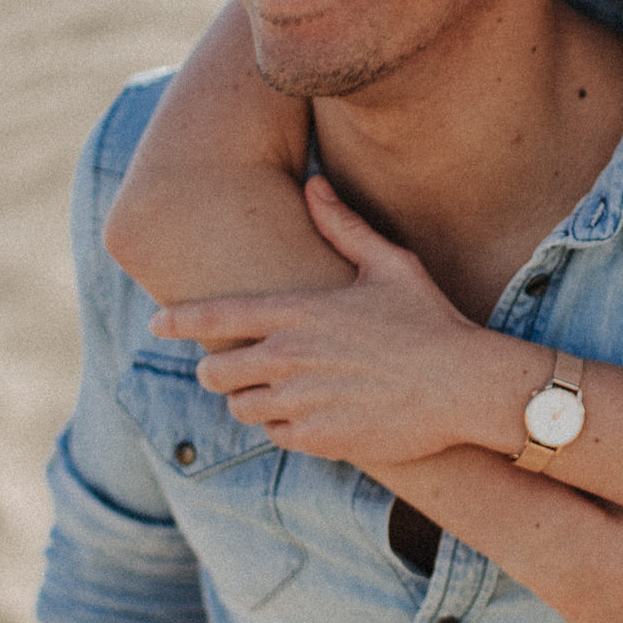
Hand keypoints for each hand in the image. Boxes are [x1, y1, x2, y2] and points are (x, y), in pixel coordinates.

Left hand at [153, 178, 531, 468]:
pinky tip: (310, 415)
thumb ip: (342, 226)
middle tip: (235, 367)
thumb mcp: (390, 264)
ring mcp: (300, 400)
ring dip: (250, 400)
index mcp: (298, 311)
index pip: (213, 316)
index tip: (157, 323)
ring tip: (276, 392)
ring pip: (240, 408)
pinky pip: (276, 436)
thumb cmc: (431, 321)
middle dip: (219, 368)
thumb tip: (314, 184)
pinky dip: (283, 427)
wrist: (465, 386)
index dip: (177, 321)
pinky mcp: (318, 437)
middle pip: (214, 371)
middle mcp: (289, 357)